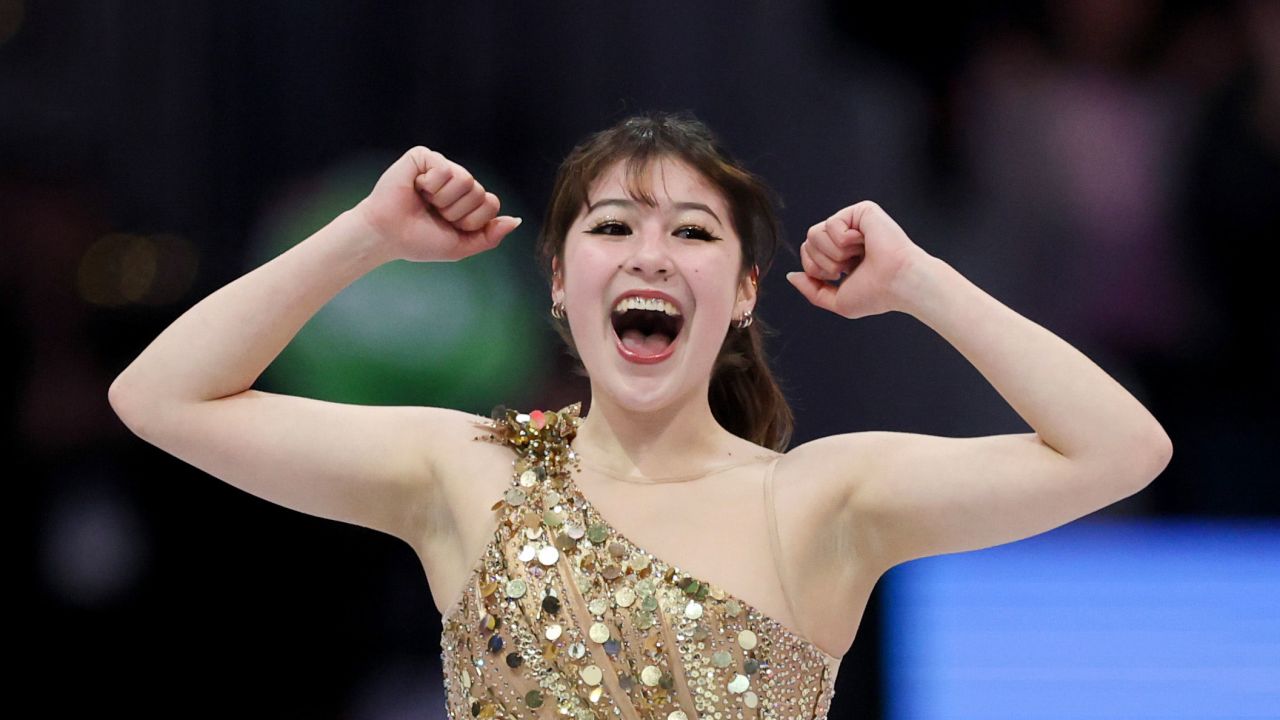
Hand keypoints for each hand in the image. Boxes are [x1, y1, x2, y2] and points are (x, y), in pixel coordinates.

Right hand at [353, 146, 521, 262]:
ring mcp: (442, 166)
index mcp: (468, 200)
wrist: (387, 235)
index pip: (491, 203)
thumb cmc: (420, 241)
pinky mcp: (423, 157)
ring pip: (466, 179)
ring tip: (425, 201)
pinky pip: (444, 169)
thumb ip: (490, 236)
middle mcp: (458, 180)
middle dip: (457, 212)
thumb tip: (516, 221)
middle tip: (434, 213)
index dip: (472, 220)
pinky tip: (416, 188)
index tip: (450, 226)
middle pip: (480, 192)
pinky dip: (430, 186)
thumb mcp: (461, 246)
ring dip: (443, 200)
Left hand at [786, 200, 931, 317]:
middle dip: (822, 262)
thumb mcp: (837, 301)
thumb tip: (791, 275)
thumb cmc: (877, 294)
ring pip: (814, 232)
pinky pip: (832, 224)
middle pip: (807, 242)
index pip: (808, 253)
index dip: (815, 268)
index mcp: (842, 255)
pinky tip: (865, 243)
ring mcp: (854, 222)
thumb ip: (812, 290)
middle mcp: (847, 237)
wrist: (899, 283)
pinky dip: (845, 240)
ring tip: (857, 255)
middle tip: (849, 267)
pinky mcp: (862, 211)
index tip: (840, 276)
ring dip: (833, 253)